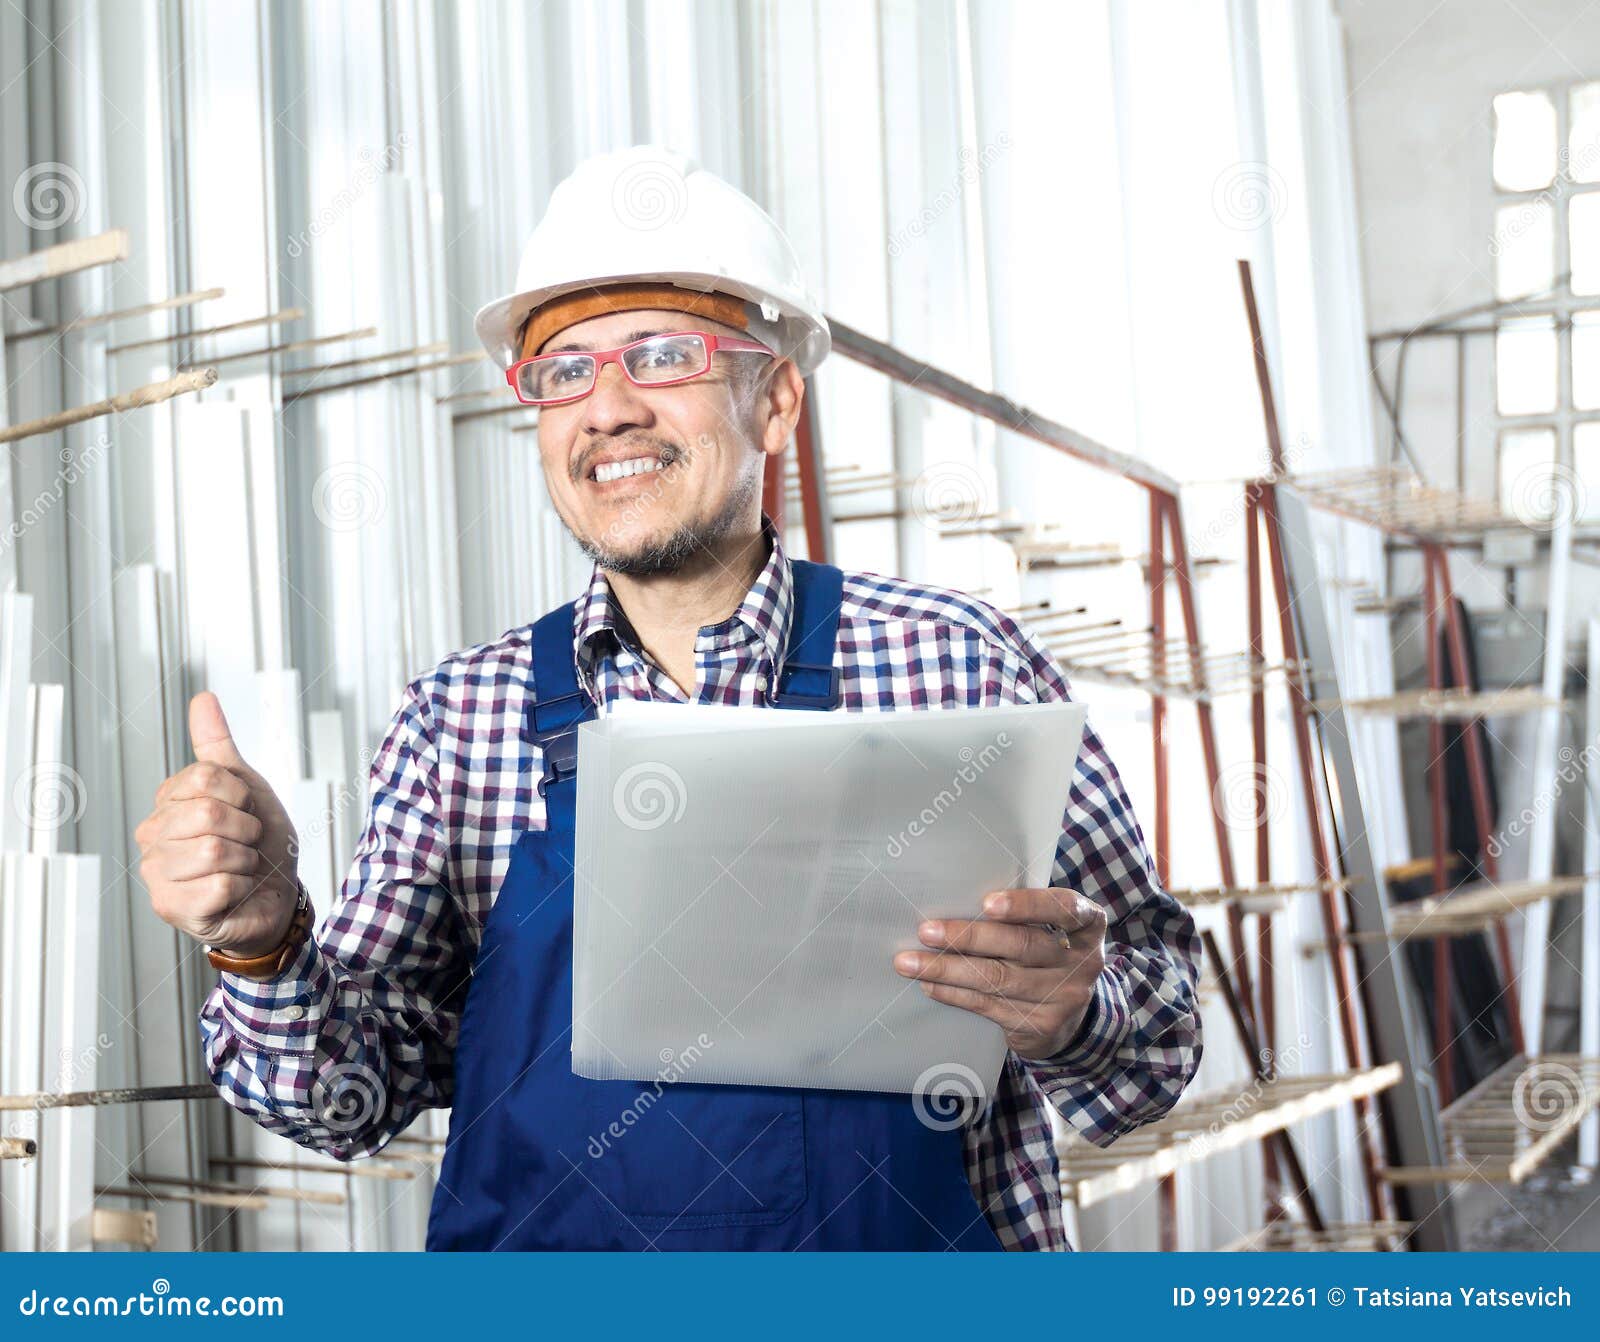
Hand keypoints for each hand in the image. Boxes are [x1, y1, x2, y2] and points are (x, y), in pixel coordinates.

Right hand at [135, 692, 301, 958]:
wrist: (277, 895)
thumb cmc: (259, 842)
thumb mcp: (246, 787)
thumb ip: (218, 746)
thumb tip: (203, 697)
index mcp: (166, 803)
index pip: (205, 777)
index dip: (241, 795)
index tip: (246, 811)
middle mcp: (151, 837)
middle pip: (209, 812)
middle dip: (247, 829)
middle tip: (247, 844)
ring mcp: (156, 875)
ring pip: (215, 850)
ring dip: (246, 860)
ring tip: (240, 868)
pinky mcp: (171, 908)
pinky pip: (219, 886)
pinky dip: (241, 888)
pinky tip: (233, 893)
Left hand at [892, 887, 1107, 1059]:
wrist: (1071, 1018)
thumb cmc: (1047, 955)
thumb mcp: (1050, 930)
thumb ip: (1023, 914)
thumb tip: (954, 895)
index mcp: (1088, 926)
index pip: (1065, 908)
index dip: (1027, 905)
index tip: (986, 903)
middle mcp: (1081, 961)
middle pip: (1021, 945)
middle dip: (968, 937)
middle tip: (926, 930)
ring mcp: (1062, 997)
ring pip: (997, 979)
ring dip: (947, 969)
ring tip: (909, 961)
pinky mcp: (1040, 1025)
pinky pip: (988, 1005)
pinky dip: (953, 993)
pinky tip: (928, 984)